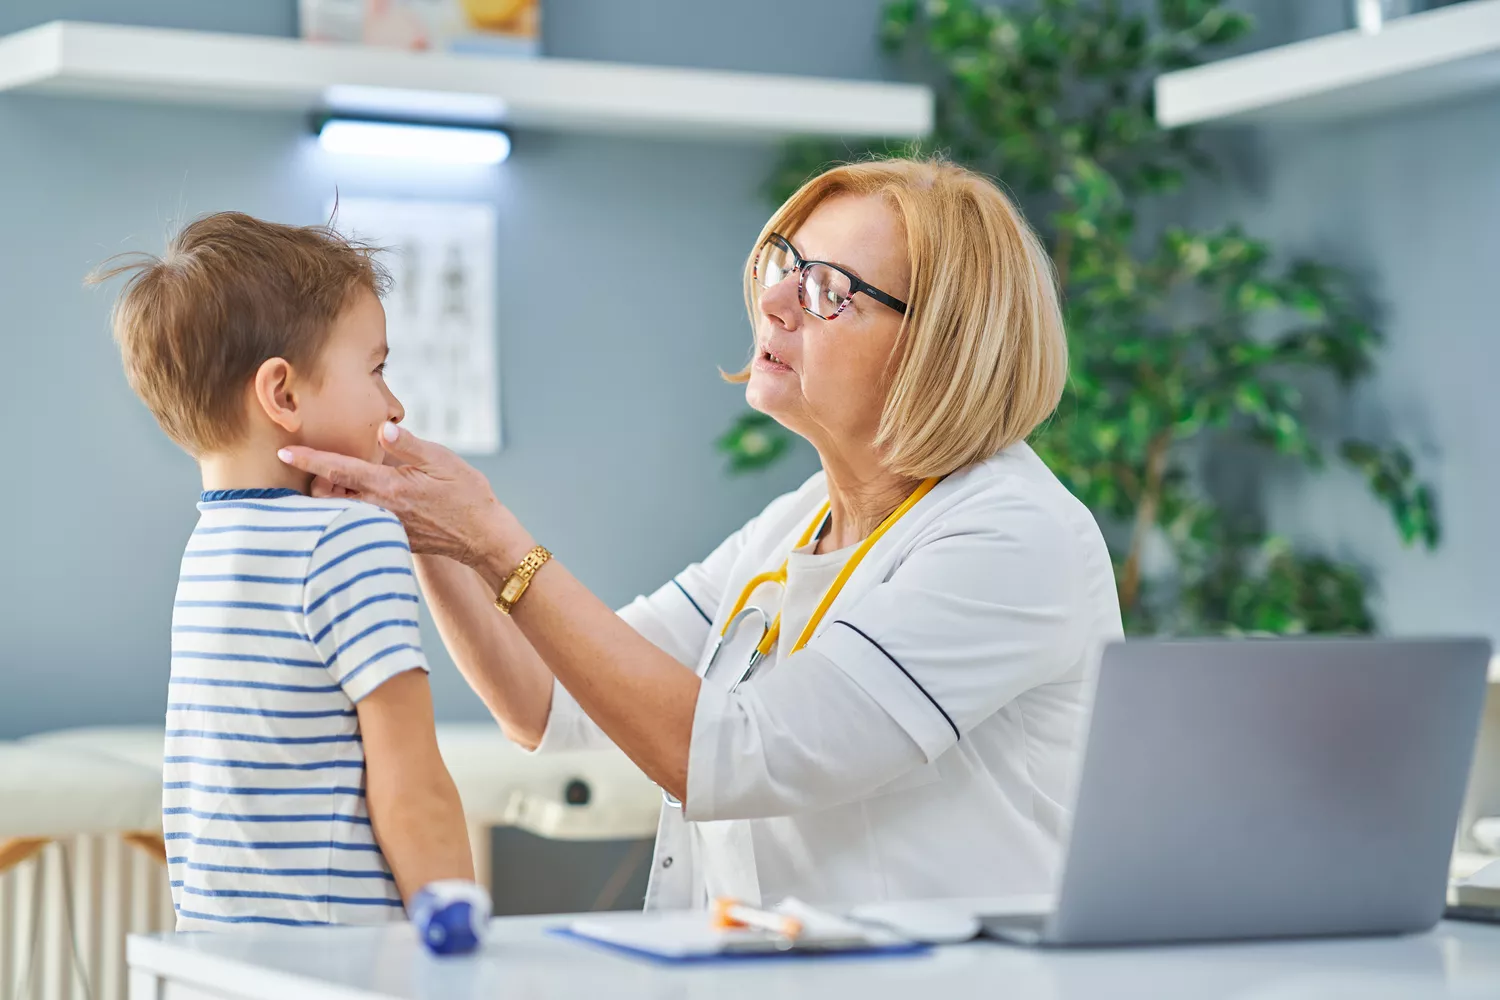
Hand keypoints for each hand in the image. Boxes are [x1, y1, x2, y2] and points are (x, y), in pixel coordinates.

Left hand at [279, 423, 527, 568]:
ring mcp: (384, 527)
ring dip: (334, 497)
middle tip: (317, 467)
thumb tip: (382, 429)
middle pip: (329, 497)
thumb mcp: (443, 460)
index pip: (338, 471)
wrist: (483, 537)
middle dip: (316, 482)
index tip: (284, 452)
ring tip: (339, 483)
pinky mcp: (391, 538)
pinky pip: (360, 522)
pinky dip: (352, 510)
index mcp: (388, 487)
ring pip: (343, 511)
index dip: (309, 459)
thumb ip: (409, 445)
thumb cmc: (467, 494)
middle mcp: (380, 510)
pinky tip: (364, 500)